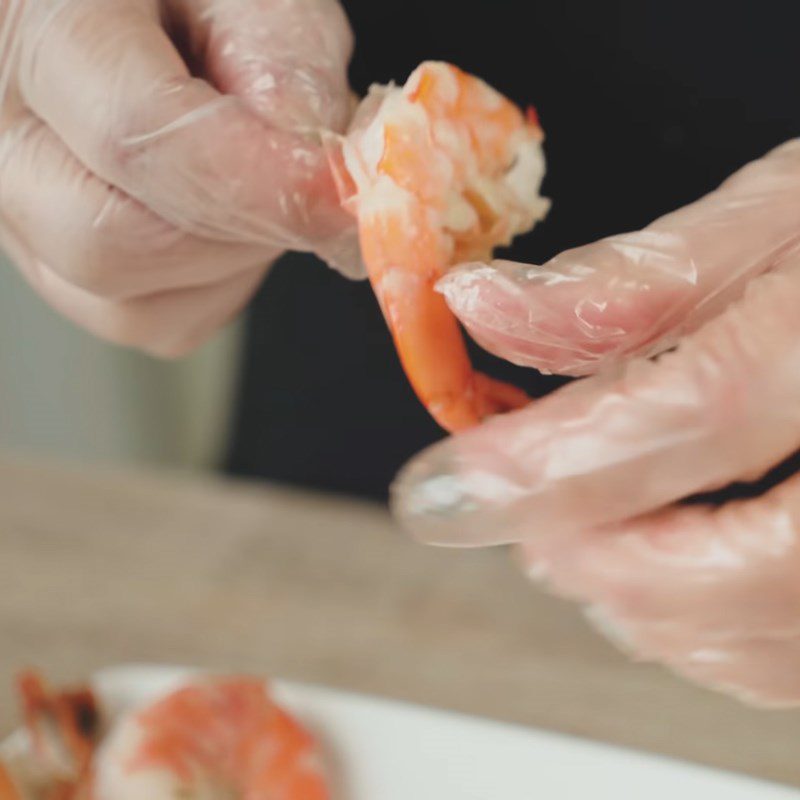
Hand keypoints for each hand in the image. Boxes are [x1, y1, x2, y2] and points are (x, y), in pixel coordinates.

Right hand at [0, 0, 357, 355]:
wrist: (128, 19)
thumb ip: (281, 56)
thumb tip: (310, 170)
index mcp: (34, 31)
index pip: (135, 138)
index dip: (257, 183)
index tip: (337, 192)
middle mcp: (6, 146)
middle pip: (118, 245)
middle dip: (241, 227)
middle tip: (298, 178)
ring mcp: (22, 223)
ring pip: (138, 308)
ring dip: (235, 260)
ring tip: (254, 183)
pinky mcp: (64, 272)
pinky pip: (157, 321)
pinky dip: (219, 284)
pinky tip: (227, 218)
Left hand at [393, 139, 799, 706]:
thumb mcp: (783, 216)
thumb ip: (635, 279)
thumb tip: (486, 307)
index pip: (694, 411)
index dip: (552, 460)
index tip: (448, 486)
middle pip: (749, 564)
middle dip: (600, 560)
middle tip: (521, 525)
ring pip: (776, 636)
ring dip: (647, 608)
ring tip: (579, 544)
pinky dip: (712, 639)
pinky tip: (660, 580)